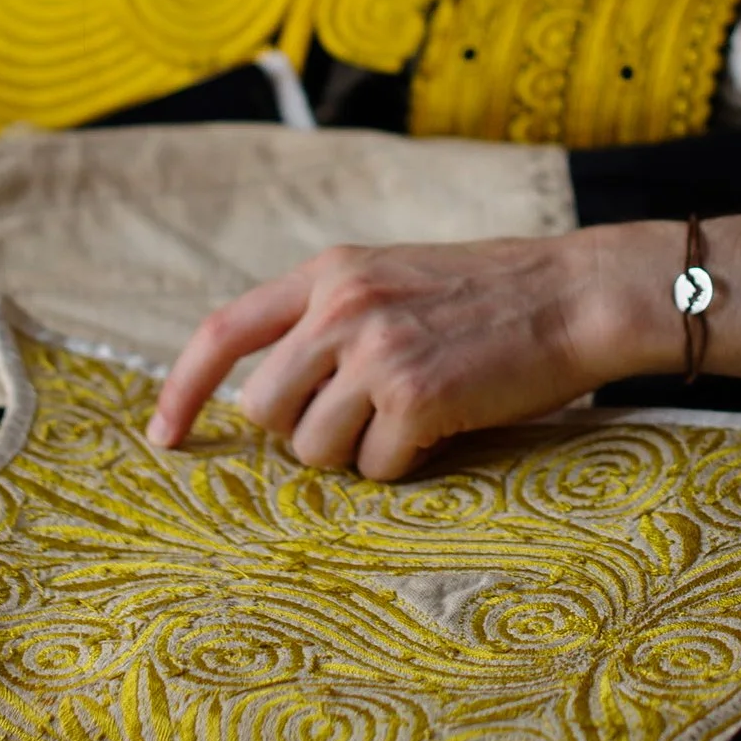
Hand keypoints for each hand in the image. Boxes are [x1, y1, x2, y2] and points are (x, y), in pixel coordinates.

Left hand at [144, 228, 675, 480]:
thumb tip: (267, 397)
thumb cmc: (491, 296)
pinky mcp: (417, 396)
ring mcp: (377, 352)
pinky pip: (376, 468)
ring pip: (314, 449)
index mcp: (327, 273)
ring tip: (412, 417)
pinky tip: (444, 427)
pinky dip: (406, 464)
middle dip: (302, 433)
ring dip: (357, 453)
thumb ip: (327, 318)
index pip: (222, 332)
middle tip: (361, 420)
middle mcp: (340, 308)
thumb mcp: (391, 278)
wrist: (576, 294)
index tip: (164, 437)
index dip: (183, 389)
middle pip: (264, 410)